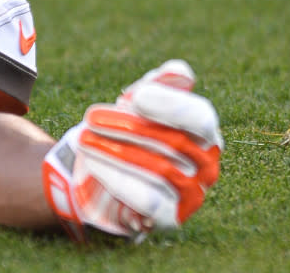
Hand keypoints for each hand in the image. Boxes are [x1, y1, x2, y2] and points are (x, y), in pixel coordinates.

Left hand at [41, 59, 222, 242]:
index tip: (136, 97)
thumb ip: (157, 86)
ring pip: (162, 170)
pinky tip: (93, 164)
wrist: (101, 173)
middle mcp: (206, 164)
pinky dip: (119, 180)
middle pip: (175, 142)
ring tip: (84, 139)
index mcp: (202, 132)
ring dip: (118, 152)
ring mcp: (192, 194)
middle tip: (92, 117)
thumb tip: (180, 71)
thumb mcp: (137, 105)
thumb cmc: (125, 133)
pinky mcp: (170, 218)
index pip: (200, 117)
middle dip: (129, 127)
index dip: (171, 105)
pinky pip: (149, 200)